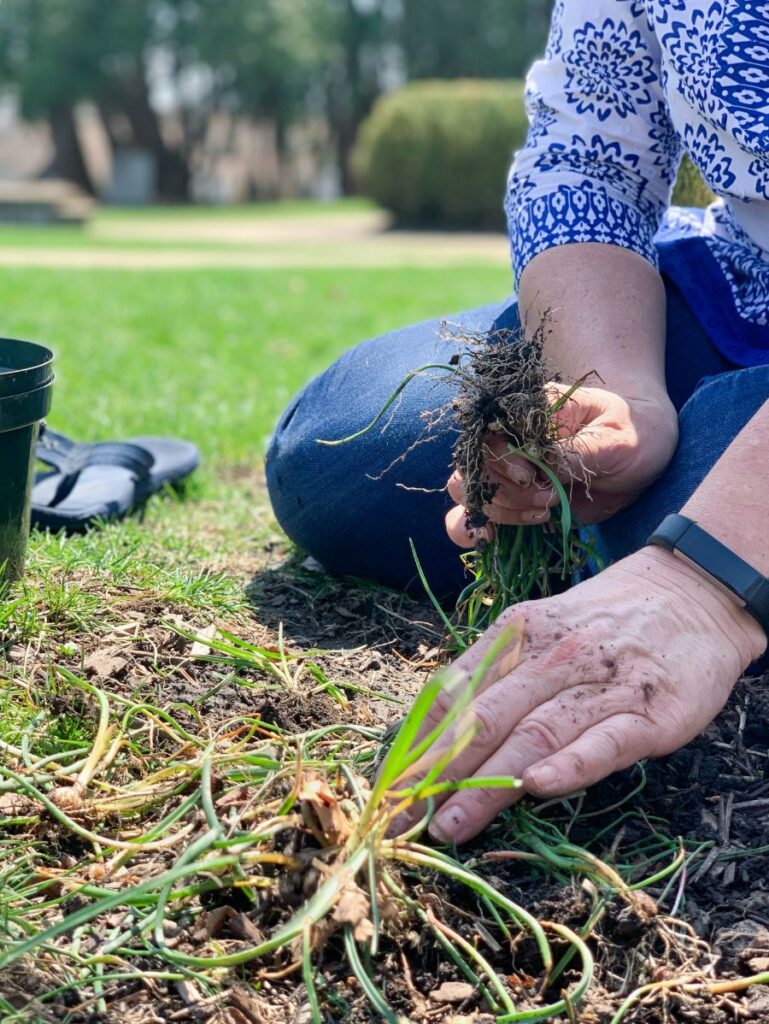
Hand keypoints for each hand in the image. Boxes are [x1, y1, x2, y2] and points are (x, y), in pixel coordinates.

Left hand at [393, 547, 765, 844]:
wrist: (692, 591)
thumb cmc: (603, 619)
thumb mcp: (541, 627)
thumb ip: (495, 671)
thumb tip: (434, 725)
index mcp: (516, 634)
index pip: (453, 694)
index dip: (417, 744)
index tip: (387, 786)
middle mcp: (552, 657)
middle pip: (484, 720)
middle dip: (437, 775)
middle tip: (402, 820)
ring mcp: (601, 685)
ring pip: (534, 735)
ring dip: (487, 784)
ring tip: (451, 824)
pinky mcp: (649, 713)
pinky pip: (604, 741)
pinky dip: (571, 764)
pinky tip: (540, 787)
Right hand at [445, 385, 678, 545]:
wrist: (645, 453)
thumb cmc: (635, 434)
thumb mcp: (616, 440)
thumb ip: (578, 452)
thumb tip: (543, 467)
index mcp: (530, 411)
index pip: (490, 430)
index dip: (500, 458)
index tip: (531, 477)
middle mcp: (511, 438)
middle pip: (473, 465)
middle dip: (504, 490)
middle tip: (547, 498)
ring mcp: (509, 471)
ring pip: (471, 492)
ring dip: (500, 510)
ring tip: (543, 512)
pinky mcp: (515, 501)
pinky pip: (477, 515)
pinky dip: (474, 530)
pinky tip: (493, 537)